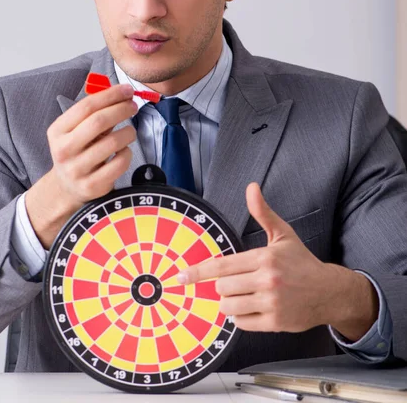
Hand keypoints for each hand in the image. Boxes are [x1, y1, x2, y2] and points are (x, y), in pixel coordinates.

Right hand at [25, 83, 137, 247]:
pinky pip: (119, 163)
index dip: (110, 95)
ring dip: (128, 132)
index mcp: (58, 131)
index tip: (126, 90)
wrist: (66, 187)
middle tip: (133, 106)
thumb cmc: (78, 151)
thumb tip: (122, 93)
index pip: (86, 106)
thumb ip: (95, 113)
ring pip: (112, 143)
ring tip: (130, 131)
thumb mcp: (76, 130)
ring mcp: (77, 170)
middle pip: (98, 121)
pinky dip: (127, 153)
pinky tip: (124, 150)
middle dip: (121, 109)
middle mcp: (64, 150)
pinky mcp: (92, 185)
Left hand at [177, 183, 377, 337]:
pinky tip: (252, 308)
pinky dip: (241, 317)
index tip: (181, 277)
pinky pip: (242, 324)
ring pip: (228, 307)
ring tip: (243, 295)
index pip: (222, 266)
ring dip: (229, 302)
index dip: (198, 272)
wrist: (330, 292)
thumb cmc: (302, 262)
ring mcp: (271, 303)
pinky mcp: (275, 323)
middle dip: (223, 286)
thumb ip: (262, 212)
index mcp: (264, 257)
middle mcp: (267, 280)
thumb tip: (252, 187)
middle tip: (236, 282)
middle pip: (221, 288)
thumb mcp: (282, 234)